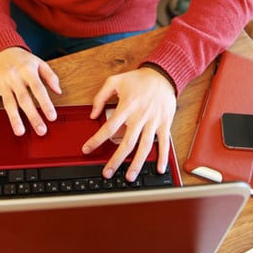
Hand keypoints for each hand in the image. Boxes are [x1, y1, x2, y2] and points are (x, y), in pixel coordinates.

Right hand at [0, 47, 61, 136]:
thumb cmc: (22, 60)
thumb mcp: (39, 63)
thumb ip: (50, 76)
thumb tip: (58, 91)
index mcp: (28, 71)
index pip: (38, 89)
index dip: (46, 103)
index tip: (52, 117)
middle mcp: (14, 77)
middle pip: (24, 99)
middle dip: (33, 116)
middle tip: (41, 130)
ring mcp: (2, 83)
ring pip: (8, 102)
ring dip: (14, 118)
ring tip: (20, 132)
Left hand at [81, 67, 176, 181]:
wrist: (163, 75)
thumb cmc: (138, 79)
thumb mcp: (115, 81)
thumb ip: (100, 97)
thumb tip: (92, 114)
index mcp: (126, 106)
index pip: (109, 127)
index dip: (96, 140)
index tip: (87, 149)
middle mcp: (140, 116)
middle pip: (127, 142)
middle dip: (116, 160)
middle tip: (107, 172)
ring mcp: (153, 121)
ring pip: (144, 146)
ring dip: (137, 163)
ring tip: (129, 177)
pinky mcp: (165, 123)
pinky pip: (164, 143)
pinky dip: (162, 157)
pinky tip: (158, 169)